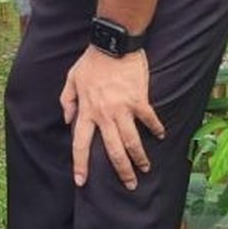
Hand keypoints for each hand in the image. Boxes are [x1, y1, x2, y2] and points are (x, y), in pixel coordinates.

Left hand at [60, 46, 165, 190]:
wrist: (113, 43)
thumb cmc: (91, 61)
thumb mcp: (71, 78)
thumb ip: (67, 101)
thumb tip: (68, 121)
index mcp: (86, 111)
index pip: (80, 144)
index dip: (80, 164)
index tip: (81, 182)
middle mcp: (104, 114)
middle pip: (113, 150)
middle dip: (122, 171)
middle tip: (130, 185)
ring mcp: (123, 108)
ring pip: (132, 141)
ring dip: (140, 158)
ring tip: (146, 168)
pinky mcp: (139, 100)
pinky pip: (149, 119)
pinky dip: (155, 128)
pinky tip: (160, 136)